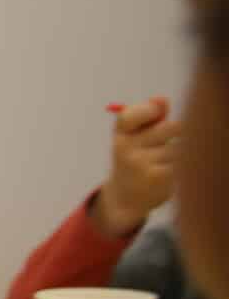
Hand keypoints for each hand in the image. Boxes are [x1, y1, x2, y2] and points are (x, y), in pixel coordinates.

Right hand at [93, 96, 179, 236]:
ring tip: (161, 162)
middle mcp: (127, 149)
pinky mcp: (158, 177)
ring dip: (174, 152)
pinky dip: (176, 166)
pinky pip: (179, 163)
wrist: (124, 199)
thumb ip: (148, 119)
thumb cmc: (132, 161)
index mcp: (120, 137)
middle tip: (170, 136)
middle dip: (174, 130)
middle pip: (167, 127)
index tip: (158, 109)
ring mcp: (142, 164)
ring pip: (177, 147)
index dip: (148, 109)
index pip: (129, 116)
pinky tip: (165, 173)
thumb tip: (162, 99)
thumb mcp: (132, 139)